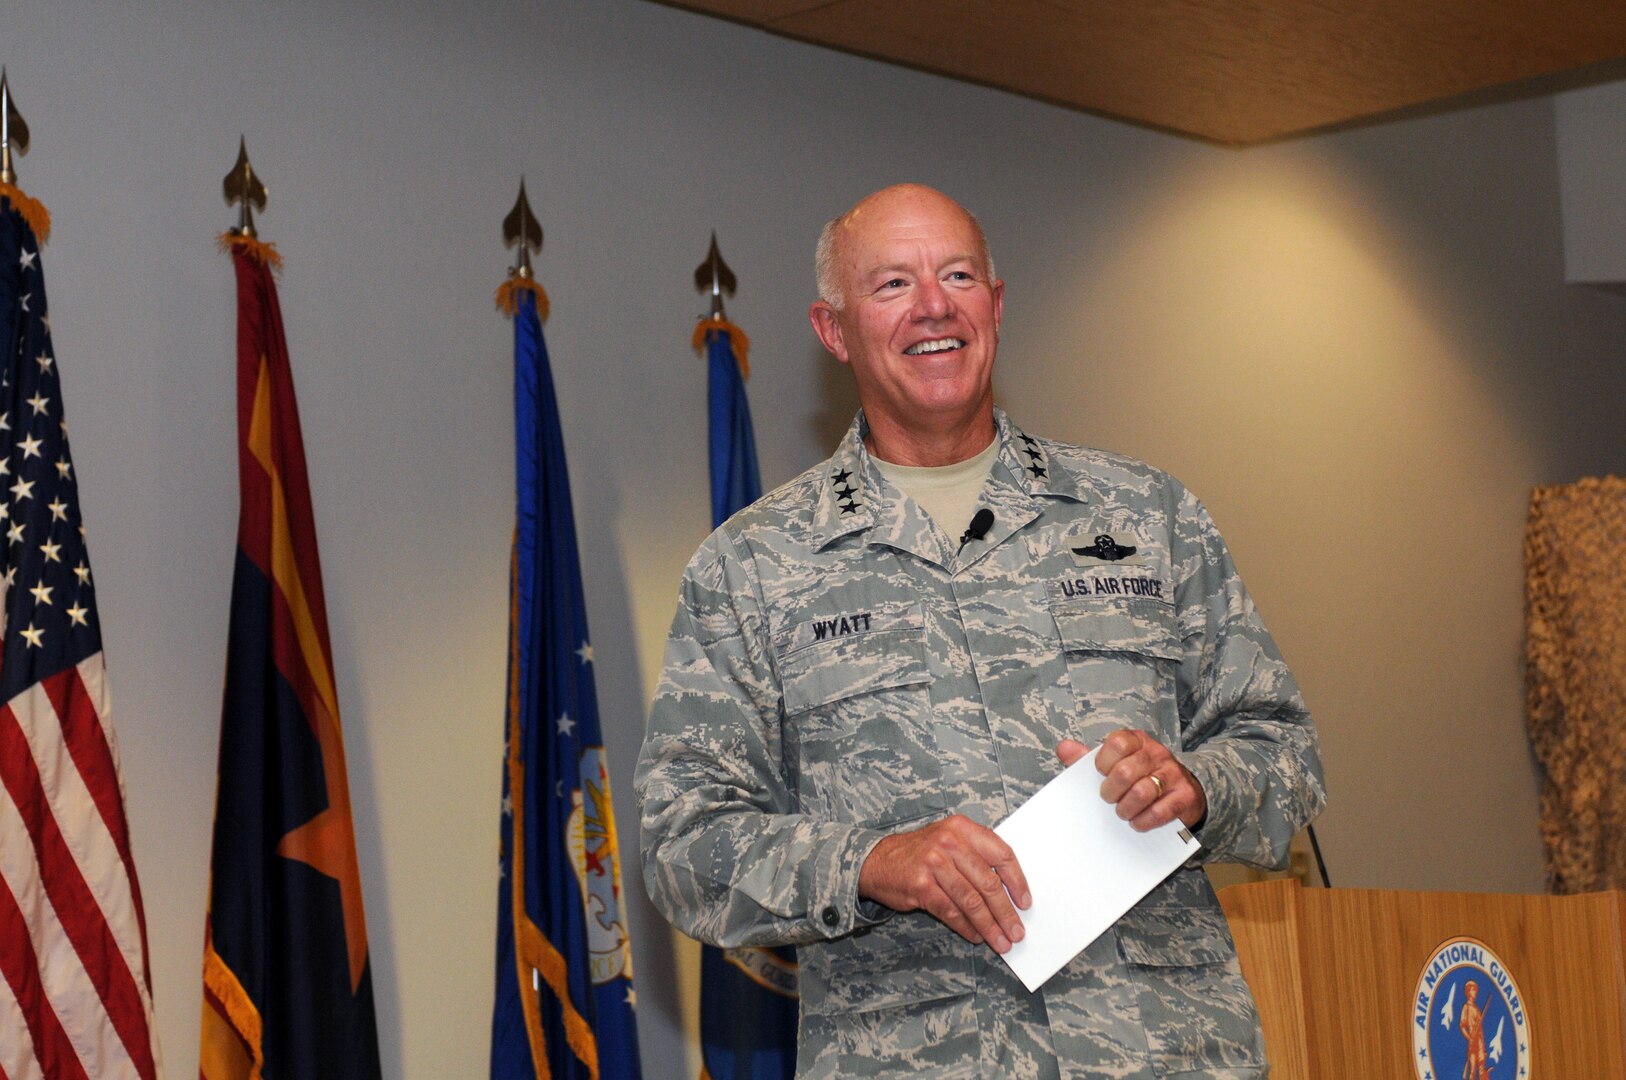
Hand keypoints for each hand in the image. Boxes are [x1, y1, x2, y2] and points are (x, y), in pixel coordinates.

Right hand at [857, 814, 1030, 952]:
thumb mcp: (949, 840)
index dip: (1017, 881)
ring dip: (989, 926)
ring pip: (971, 901)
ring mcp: (934, 863)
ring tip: (1000, 941)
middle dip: (1006, 912)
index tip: (1025, 902)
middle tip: (1016, 932)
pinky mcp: (920, 885)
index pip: (1001, 853)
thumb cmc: (920, 853)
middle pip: (988, 883)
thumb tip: (1008, 892)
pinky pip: (951, 912)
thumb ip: (976, 857)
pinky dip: (966, 927)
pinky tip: (976, 936)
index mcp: (962, 828)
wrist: (876, 860)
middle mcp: (949, 842)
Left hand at [1058, 730, 1205, 830]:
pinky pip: (1160, 811)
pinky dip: (1143, 821)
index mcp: (1137, 741)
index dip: (1103, 762)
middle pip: (1126, 771)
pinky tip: (1137, 822)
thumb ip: (1087, 757)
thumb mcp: (1114, 762)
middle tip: (1108, 799)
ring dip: (1126, 808)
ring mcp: (1173, 774)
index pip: (1118, 743)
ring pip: (1143, 792)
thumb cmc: (1139, 775)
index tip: (1100, 774)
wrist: (1183, 790)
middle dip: (1111, 791)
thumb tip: (1063, 748)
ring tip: (1122, 812)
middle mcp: (1157, 753)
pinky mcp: (1184, 796)